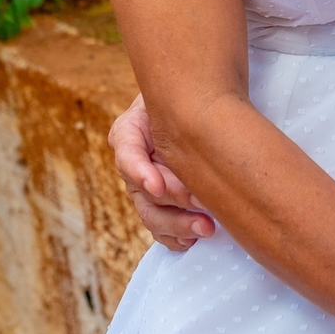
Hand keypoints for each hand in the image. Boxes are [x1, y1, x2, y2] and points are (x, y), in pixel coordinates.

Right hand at [109, 94, 215, 251]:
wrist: (192, 105)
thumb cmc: (181, 98)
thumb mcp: (173, 95)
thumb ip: (176, 109)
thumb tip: (190, 123)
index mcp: (128, 134)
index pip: (127, 154)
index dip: (140, 173)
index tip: (157, 186)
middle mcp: (133, 165)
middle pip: (145, 193)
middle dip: (175, 201)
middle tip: (203, 204)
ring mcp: (145, 189)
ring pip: (153, 216)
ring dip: (179, 225)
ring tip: (207, 227)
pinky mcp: (161, 206)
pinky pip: (162, 229)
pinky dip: (176, 237)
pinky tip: (193, 239)